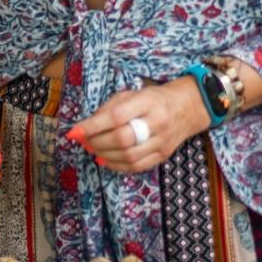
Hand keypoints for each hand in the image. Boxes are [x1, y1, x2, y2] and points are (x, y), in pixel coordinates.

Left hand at [72, 79, 207, 174]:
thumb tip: (86, 127)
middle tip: (83, 141)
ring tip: (91, 149)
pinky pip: (137, 166)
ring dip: (104, 155)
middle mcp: (158, 123)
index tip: (74, 131)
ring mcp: (162, 142)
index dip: (93, 126)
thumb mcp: (131, 94)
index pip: (116, 116)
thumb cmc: (153, 99)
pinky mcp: (163, 156)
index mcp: (148, 102)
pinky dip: (116, 166)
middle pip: (122, 139)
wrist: (187, 108)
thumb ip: (109, 108)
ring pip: (128, 156)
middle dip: (97, 142)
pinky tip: (104, 159)